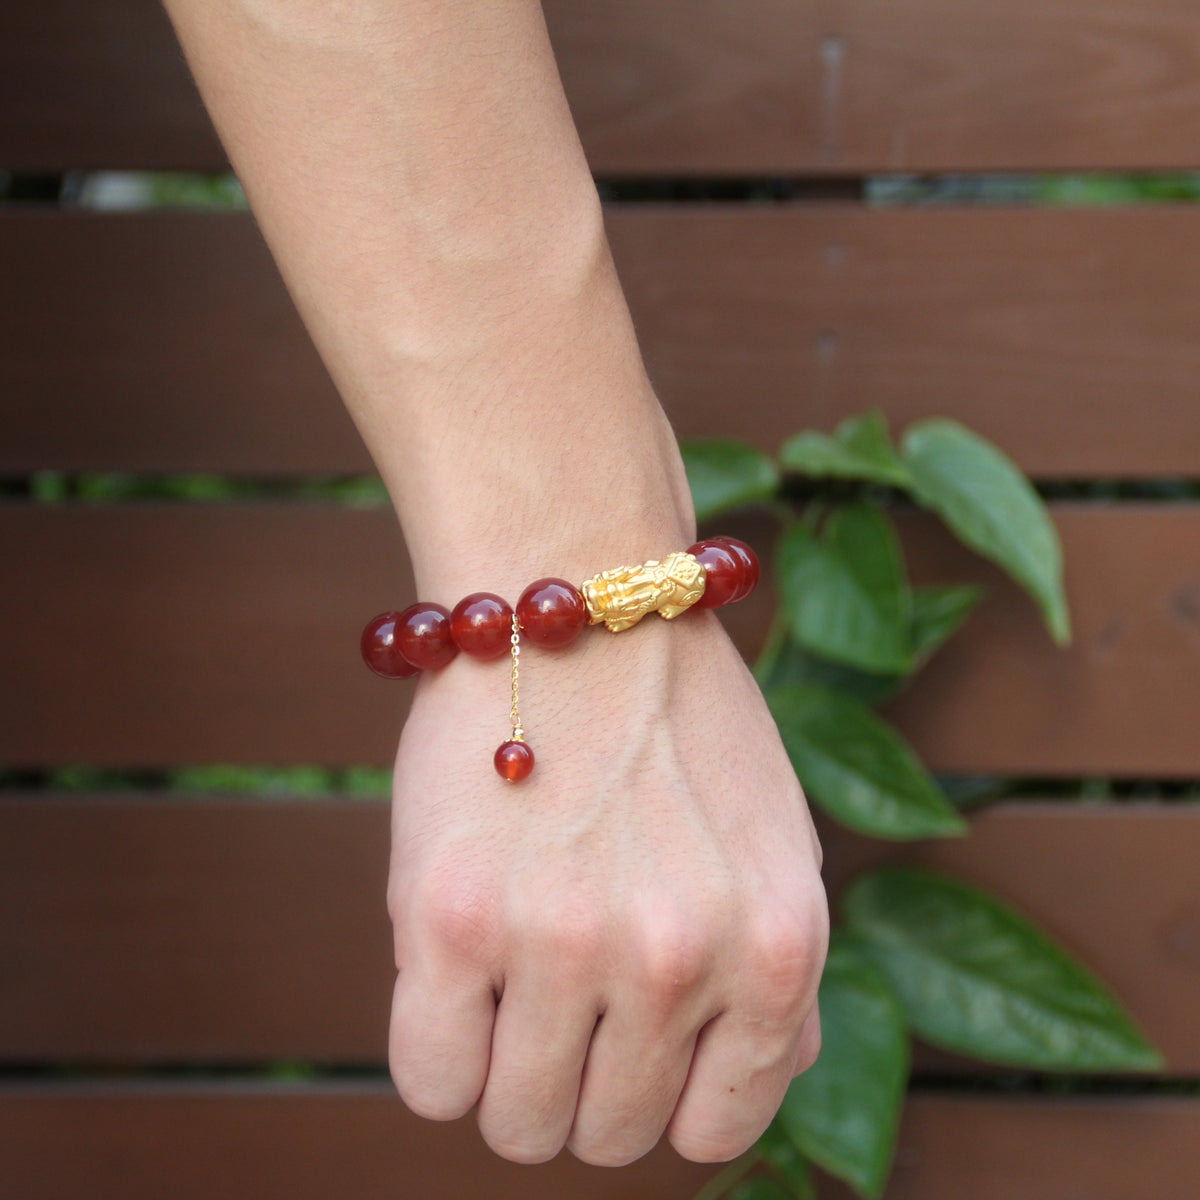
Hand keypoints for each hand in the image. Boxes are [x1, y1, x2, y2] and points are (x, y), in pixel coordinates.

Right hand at [386, 605, 828, 1165]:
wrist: (577, 598)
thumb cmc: (676, 722)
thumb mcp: (774, 843)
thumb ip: (776, 976)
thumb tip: (763, 1079)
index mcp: (777, 948)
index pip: (711, 1132)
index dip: (660, 1095)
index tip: (626, 1044)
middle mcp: (676, 957)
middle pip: (603, 1135)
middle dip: (578, 1079)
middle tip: (558, 988)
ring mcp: (560, 940)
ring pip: (513, 1123)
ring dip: (506, 1068)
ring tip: (509, 972)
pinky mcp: (450, 916)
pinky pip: (429, 1079)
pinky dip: (439, 1049)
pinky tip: (454, 971)